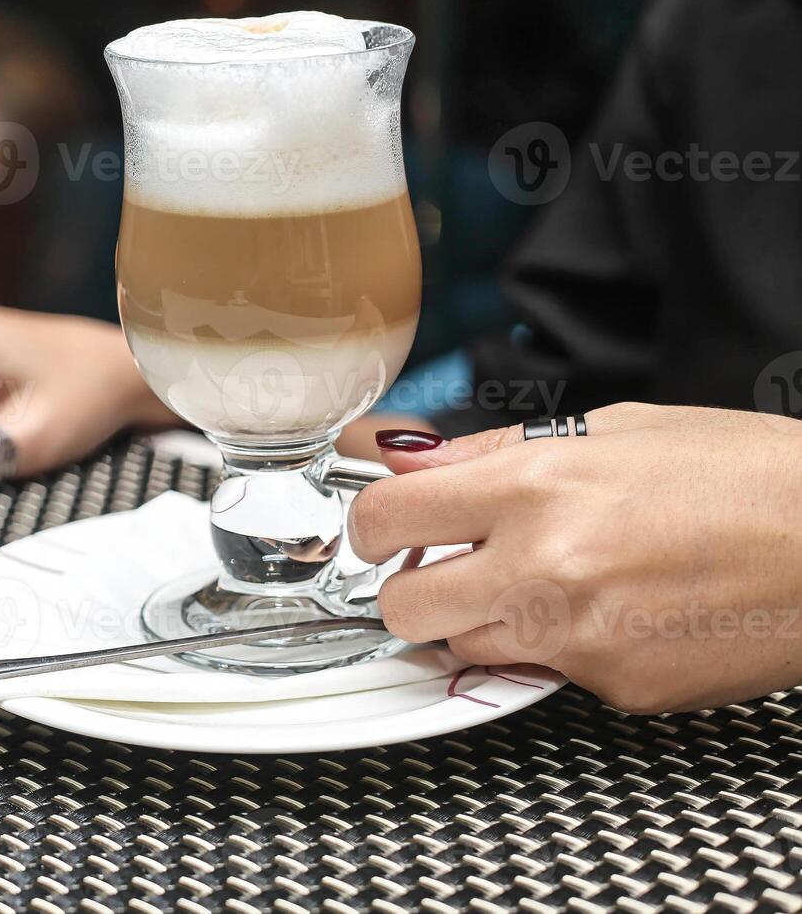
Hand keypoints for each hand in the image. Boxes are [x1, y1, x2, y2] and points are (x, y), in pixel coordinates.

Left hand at [349, 403, 801, 713]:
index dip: (372, 524)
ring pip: (465, 648)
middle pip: (402, 607)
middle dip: (410, 587)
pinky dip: (559, 645)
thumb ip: (493, 453)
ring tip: (541, 582)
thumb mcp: (612, 429)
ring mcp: (578, 637)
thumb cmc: (745, 474)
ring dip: (479, 619)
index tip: (384, 528)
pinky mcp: (615, 687)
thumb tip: (411, 460)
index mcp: (535, 486)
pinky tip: (613, 609)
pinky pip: (544, 672)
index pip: (384, 517)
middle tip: (445, 566)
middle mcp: (544, 567)